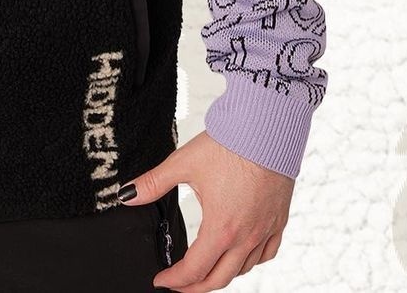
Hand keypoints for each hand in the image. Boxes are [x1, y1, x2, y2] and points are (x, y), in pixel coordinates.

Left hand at [119, 130, 293, 290]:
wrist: (265, 129)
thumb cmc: (228, 145)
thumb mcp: (183, 164)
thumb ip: (153, 183)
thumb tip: (128, 194)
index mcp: (221, 228)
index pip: (194, 270)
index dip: (175, 280)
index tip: (162, 280)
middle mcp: (246, 237)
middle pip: (219, 279)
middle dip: (195, 287)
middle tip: (178, 284)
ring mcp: (265, 231)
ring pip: (243, 269)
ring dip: (221, 275)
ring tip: (204, 269)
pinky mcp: (278, 220)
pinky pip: (266, 254)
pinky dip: (249, 261)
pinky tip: (240, 255)